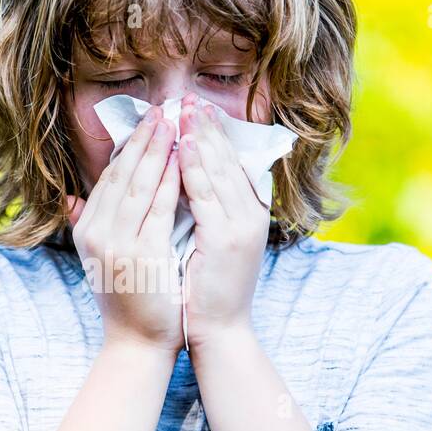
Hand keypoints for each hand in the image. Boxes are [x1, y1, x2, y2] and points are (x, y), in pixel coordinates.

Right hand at [65, 105, 184, 356]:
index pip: (110, 179)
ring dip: (159, 151)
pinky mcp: (142, 255)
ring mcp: (117, 244)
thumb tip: (71, 198)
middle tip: (164, 111)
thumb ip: (86, 226)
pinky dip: (171, 181)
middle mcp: (97, 234)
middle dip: (145, 139)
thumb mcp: (98, 261)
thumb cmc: (127, 302)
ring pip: (141, 185)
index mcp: (87, 231)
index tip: (147, 122)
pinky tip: (184, 160)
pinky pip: (160, 208)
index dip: (129, 147)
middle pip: (124, 175)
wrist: (136, 344)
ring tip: (175, 124)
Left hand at [176, 95, 268, 351]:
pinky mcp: (227, 239)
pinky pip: (206, 195)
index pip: (234, 163)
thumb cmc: (207, 290)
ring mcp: (242, 226)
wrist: (220, 332)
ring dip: (200, 139)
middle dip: (207, 128)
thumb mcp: (209, 243)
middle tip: (189, 98)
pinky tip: (180, 148)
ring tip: (184, 111)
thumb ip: (203, 211)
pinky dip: (194, 169)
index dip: (216, 135)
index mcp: (249, 214)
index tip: (198, 109)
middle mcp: (251, 215)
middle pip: (229, 160)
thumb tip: (188, 180)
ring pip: (219, 171)